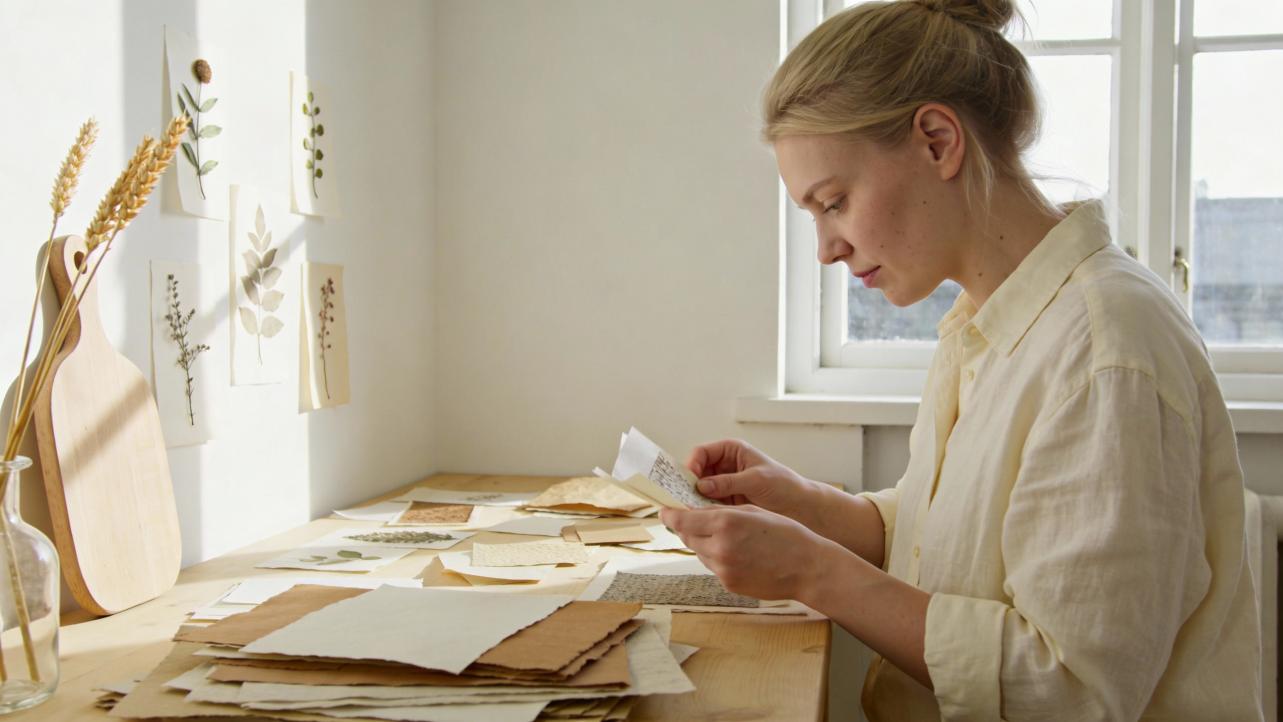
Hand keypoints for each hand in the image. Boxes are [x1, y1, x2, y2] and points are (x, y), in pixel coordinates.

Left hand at [660, 505, 829, 602]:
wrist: (807, 567)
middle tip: (691, 518)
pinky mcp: (728, 584)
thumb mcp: (752, 512)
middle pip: (687, 536)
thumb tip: (694, 512)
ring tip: (725, 536)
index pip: (681, 520)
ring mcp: (723, 570)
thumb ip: (720, 512)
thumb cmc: (785, 534)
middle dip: (687, 527)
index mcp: (725, 524)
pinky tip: (737, 552)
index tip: (665, 510)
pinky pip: (713, 567)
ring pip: (699, 552)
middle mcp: (719, 548)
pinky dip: (717, 557)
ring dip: (703, 542)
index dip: (669, 514)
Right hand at [687, 439, 818, 526]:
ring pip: (699, 490)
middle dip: (690, 485)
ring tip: (693, 511)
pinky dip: (704, 510)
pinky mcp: (726, 502)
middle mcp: (724, 467)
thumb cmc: (784, 485)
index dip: (692, 464)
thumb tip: (702, 486)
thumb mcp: (756, 480)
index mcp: (731, 451)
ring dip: (695, 499)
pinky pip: (708, 504)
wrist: (801, 507)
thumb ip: (729, 482)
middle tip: (684, 499)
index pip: (702, 453)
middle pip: (696, 472)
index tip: (690, 480)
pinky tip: (703, 518)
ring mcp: (724, 485)